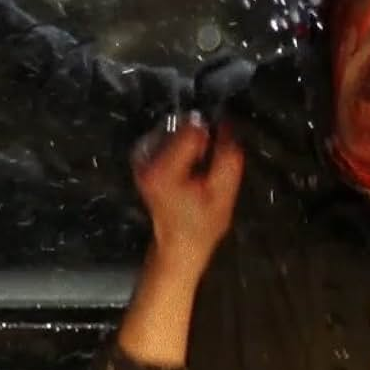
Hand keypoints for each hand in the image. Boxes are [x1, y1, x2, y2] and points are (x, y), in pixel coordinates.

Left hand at [132, 111, 244, 278]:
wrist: (178, 244)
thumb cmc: (202, 224)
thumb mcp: (224, 192)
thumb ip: (228, 156)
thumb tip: (226, 125)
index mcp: (163, 169)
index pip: (192, 129)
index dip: (210, 137)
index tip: (216, 153)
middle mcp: (145, 159)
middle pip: (181, 127)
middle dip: (199, 140)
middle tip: (205, 166)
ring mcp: (140, 158)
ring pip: (174, 129)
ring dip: (190, 142)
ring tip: (196, 167)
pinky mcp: (141, 158)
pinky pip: (166, 137)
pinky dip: (179, 146)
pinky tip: (186, 167)